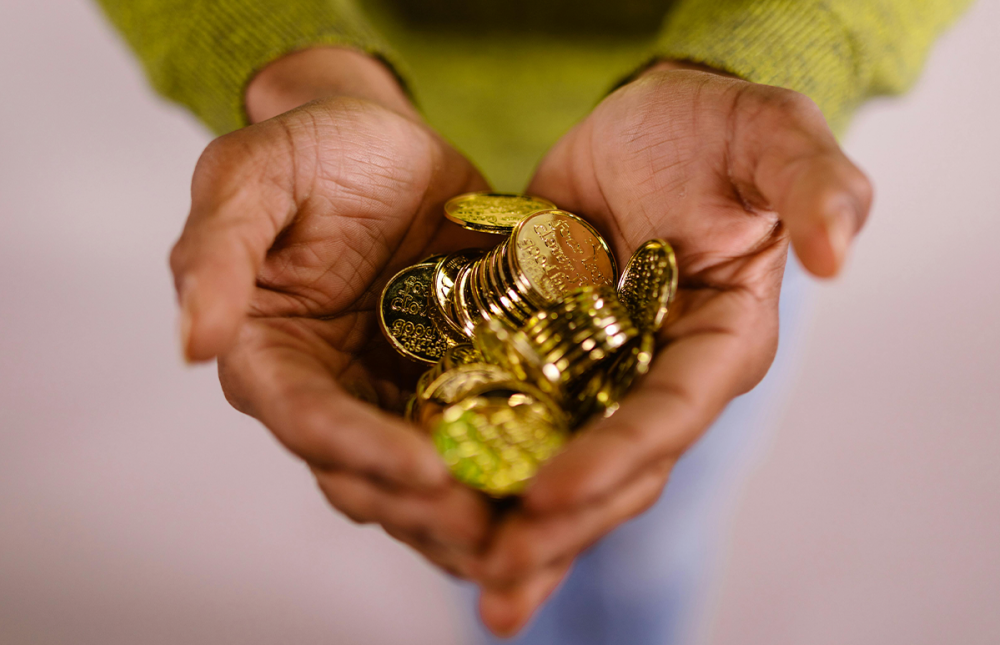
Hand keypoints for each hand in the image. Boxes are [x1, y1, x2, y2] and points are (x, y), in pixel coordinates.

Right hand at [170, 48, 496, 575]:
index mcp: (270, 352)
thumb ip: (218, 253)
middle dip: (423, 508)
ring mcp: (391, 391)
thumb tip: (193, 344)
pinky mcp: (448, 379)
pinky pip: (476, 434)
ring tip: (527, 532)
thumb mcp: (253, 175)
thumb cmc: (311, 148)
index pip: (306, 419)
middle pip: (365, 472)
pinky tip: (554, 489)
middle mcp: (329, 389)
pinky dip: (506, 467)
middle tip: (489, 530)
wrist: (384, 140)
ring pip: (421, 475)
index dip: (360, 450)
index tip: (426, 471)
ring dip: (467, 511)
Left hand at [472, 62, 872, 633]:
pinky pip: (516, 420)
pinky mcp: (545, 354)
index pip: (669, 413)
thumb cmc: (714, 128)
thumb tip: (836, 258)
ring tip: (469, 578)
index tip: (548, 493)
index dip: (615, 456)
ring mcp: (598, 373)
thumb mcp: (771, 136)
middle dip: (561, 523)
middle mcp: (658, 375)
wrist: (644, 121)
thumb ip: (813, 186)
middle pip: (615, 467)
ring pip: (562, 464)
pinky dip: (486, 467)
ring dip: (521, 525)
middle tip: (493, 571)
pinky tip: (435, 511)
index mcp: (719, 342)